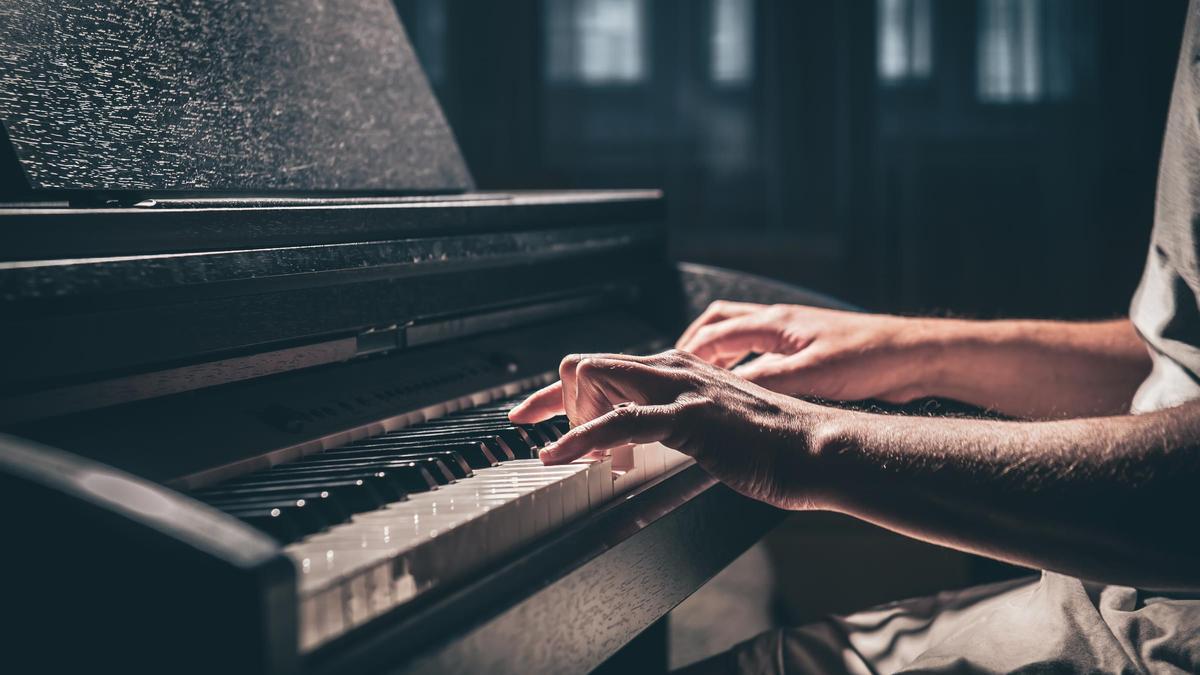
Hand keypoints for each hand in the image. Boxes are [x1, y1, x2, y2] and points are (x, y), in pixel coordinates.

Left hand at [508, 350, 828, 508]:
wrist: (816, 450)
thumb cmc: (772, 446)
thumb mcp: (712, 427)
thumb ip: (675, 426)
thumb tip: (638, 446)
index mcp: (680, 368)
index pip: (606, 367)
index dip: (561, 391)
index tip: (534, 414)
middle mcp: (675, 368)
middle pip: (588, 364)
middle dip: (550, 398)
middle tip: (541, 435)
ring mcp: (682, 389)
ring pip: (596, 379)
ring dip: (567, 418)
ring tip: (562, 455)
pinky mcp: (689, 417)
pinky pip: (618, 422)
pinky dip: (580, 439)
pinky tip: (562, 457)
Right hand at [676, 301, 937, 403]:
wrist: (914, 356)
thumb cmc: (870, 358)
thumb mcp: (811, 376)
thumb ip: (765, 383)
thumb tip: (723, 394)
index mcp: (775, 322)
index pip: (714, 334)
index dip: (686, 355)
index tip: (667, 375)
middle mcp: (780, 324)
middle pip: (719, 324)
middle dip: (693, 346)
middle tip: (676, 373)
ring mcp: (793, 336)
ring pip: (740, 337)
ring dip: (718, 356)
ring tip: (702, 383)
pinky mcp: (807, 352)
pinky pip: (761, 354)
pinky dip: (743, 367)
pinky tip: (745, 392)